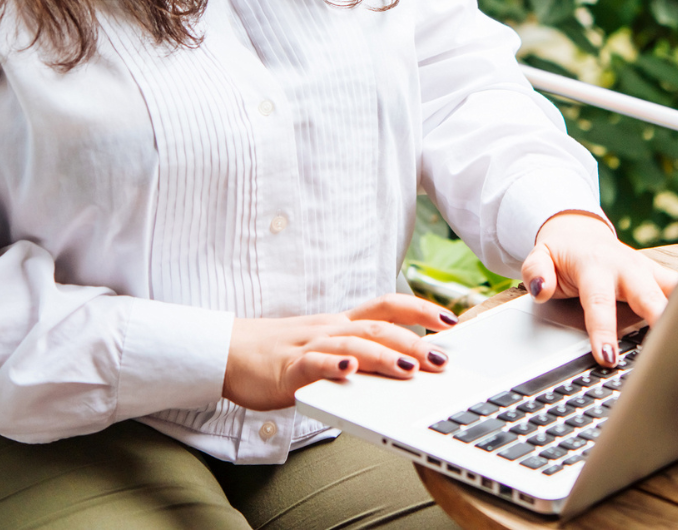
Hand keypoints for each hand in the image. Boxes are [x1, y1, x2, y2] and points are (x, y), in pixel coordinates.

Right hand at [222, 294, 457, 411]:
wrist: (226, 351)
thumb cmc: (277, 354)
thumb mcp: (324, 350)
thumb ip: (357, 354)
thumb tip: (402, 364)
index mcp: (339, 324)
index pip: (385, 306)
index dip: (419, 308)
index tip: (451, 318)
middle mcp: (329, 329)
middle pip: (377, 327)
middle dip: (414, 341)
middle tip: (443, 359)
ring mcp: (308, 346)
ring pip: (351, 344)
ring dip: (382, 355)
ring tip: (409, 368)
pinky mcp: (286, 368)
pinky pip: (311, 364)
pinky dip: (332, 366)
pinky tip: (348, 371)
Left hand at [522, 211, 677, 367]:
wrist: (580, 232)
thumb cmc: (561, 254)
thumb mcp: (539, 256)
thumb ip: (535, 272)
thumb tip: (540, 290)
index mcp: (595, 267)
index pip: (599, 303)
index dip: (603, 331)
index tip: (607, 357)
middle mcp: (627, 268)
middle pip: (649, 297)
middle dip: (661, 321)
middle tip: (671, 350)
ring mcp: (648, 271)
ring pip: (677, 290)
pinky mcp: (662, 277)